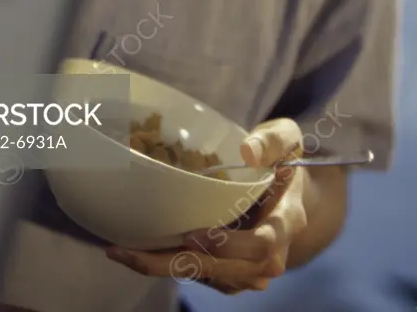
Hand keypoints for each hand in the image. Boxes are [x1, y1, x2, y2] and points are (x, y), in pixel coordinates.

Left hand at [106, 118, 306, 294]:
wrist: (294, 194)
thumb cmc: (285, 160)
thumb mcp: (287, 138)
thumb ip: (272, 141)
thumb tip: (248, 150)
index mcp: (285, 221)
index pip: (261, 245)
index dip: (228, 245)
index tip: (192, 234)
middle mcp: (271, 254)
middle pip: (227, 272)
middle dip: (179, 264)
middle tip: (132, 252)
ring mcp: (250, 268)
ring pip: (209, 278)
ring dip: (166, 268)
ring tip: (122, 252)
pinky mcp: (232, 272)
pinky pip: (202, 276)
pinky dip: (170, 266)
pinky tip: (136, 252)